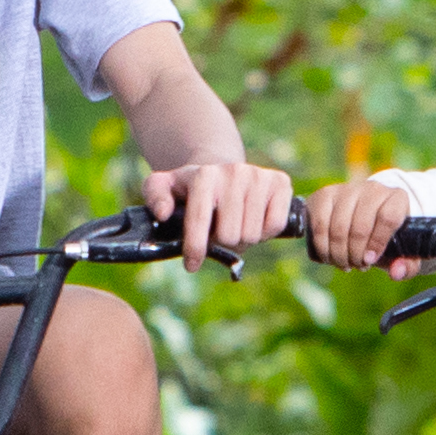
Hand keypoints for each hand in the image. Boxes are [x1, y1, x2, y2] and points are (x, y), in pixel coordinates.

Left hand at [149, 155, 298, 263]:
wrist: (224, 169)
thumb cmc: (191, 187)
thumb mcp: (163, 186)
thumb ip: (154, 196)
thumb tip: (164, 214)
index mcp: (204, 175)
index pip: (200, 219)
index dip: (196, 248)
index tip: (191, 265)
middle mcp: (233, 172)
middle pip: (230, 235)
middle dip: (222, 242)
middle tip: (219, 233)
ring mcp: (259, 175)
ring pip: (253, 234)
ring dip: (243, 238)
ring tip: (236, 225)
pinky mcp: (280, 182)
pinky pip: (276, 225)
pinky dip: (266, 232)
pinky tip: (255, 221)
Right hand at [303, 171, 416, 268]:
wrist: (365, 215)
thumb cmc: (385, 236)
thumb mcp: (401, 252)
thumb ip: (406, 265)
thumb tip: (396, 272)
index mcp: (397, 199)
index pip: (388, 217)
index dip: (378, 242)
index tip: (370, 260)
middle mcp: (373, 189)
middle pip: (361, 226)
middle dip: (356, 254)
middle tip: (358, 265)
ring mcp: (347, 189)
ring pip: (339, 227)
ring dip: (339, 253)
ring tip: (345, 263)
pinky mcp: (326, 194)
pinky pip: (320, 224)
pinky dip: (323, 246)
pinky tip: (329, 256)